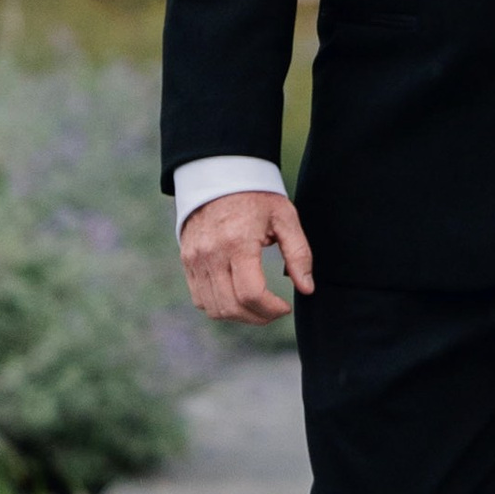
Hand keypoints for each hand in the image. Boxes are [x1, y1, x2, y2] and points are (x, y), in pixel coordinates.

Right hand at [181, 188, 313, 324]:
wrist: (219, 175)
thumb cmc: (257, 196)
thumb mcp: (285, 217)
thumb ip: (299, 254)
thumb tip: (307, 288)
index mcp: (237, 242)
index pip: (251, 293)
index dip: (271, 309)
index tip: (285, 307)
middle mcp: (211, 254)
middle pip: (231, 306)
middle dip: (258, 317)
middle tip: (274, 311)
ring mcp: (195, 260)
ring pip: (213, 308)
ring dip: (239, 316)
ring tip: (259, 307)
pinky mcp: (187, 262)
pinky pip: (200, 298)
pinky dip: (220, 306)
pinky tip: (238, 298)